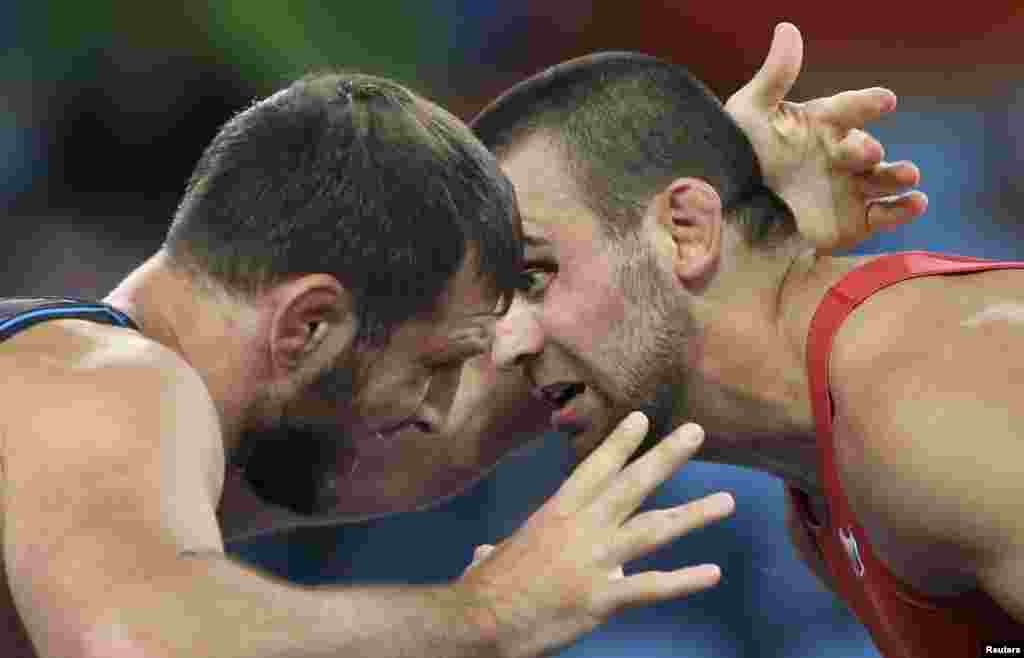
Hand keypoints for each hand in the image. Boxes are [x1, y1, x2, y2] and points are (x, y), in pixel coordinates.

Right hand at [457, 413, 733, 657]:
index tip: (642, 418)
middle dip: (666, 457)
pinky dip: (684, 580)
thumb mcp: (491, 558)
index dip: (620, 443)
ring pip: (653, 528)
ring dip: (693, 513)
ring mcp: (594, 560)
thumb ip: (498, 551)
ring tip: (727, 501)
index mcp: (556, 513)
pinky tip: (712, 573)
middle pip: (631, 484)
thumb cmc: (483, 589)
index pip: (593, 469)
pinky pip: (651, 586)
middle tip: (696, 432)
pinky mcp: (601, 597)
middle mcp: (580, 527)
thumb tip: (484, 555)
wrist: (478, 619)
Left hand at [725, 23, 927, 251]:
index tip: (884, 101)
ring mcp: (851, 186)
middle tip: (865, 151)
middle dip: (867, 148)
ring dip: (899, 175)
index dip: (867, 104)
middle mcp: (841, 153)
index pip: (850, 108)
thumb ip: (775, 76)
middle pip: (865, 147)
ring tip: (908, 175)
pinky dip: (904, 209)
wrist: (732, 213)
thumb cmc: (739, 157)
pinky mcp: (855, 221)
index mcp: (822, 124)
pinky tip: (917, 202)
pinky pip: (885, 214)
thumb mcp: (750, 114)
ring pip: (884, 178)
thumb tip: (788, 28)